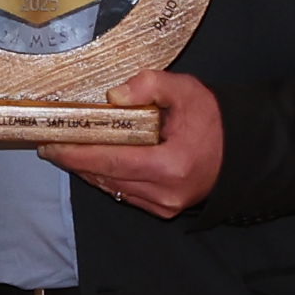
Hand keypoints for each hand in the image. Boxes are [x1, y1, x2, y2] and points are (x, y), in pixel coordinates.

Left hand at [63, 70, 226, 217]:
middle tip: (50, 145)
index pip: (113, 161)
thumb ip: (149, 85)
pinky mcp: (165, 209)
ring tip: (66, 151)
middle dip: (75, 161)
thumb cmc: (216, 119)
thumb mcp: (186, 90)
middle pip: (107, 178)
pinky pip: (126, 194)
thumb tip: (113, 97)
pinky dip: (107, 178)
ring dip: (88, 171)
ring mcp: (166, 205)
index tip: (52, 145)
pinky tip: (93, 163)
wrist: (244, 148)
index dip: (78, 154)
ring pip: (113, 189)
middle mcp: (166, 193)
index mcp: (172, 166)